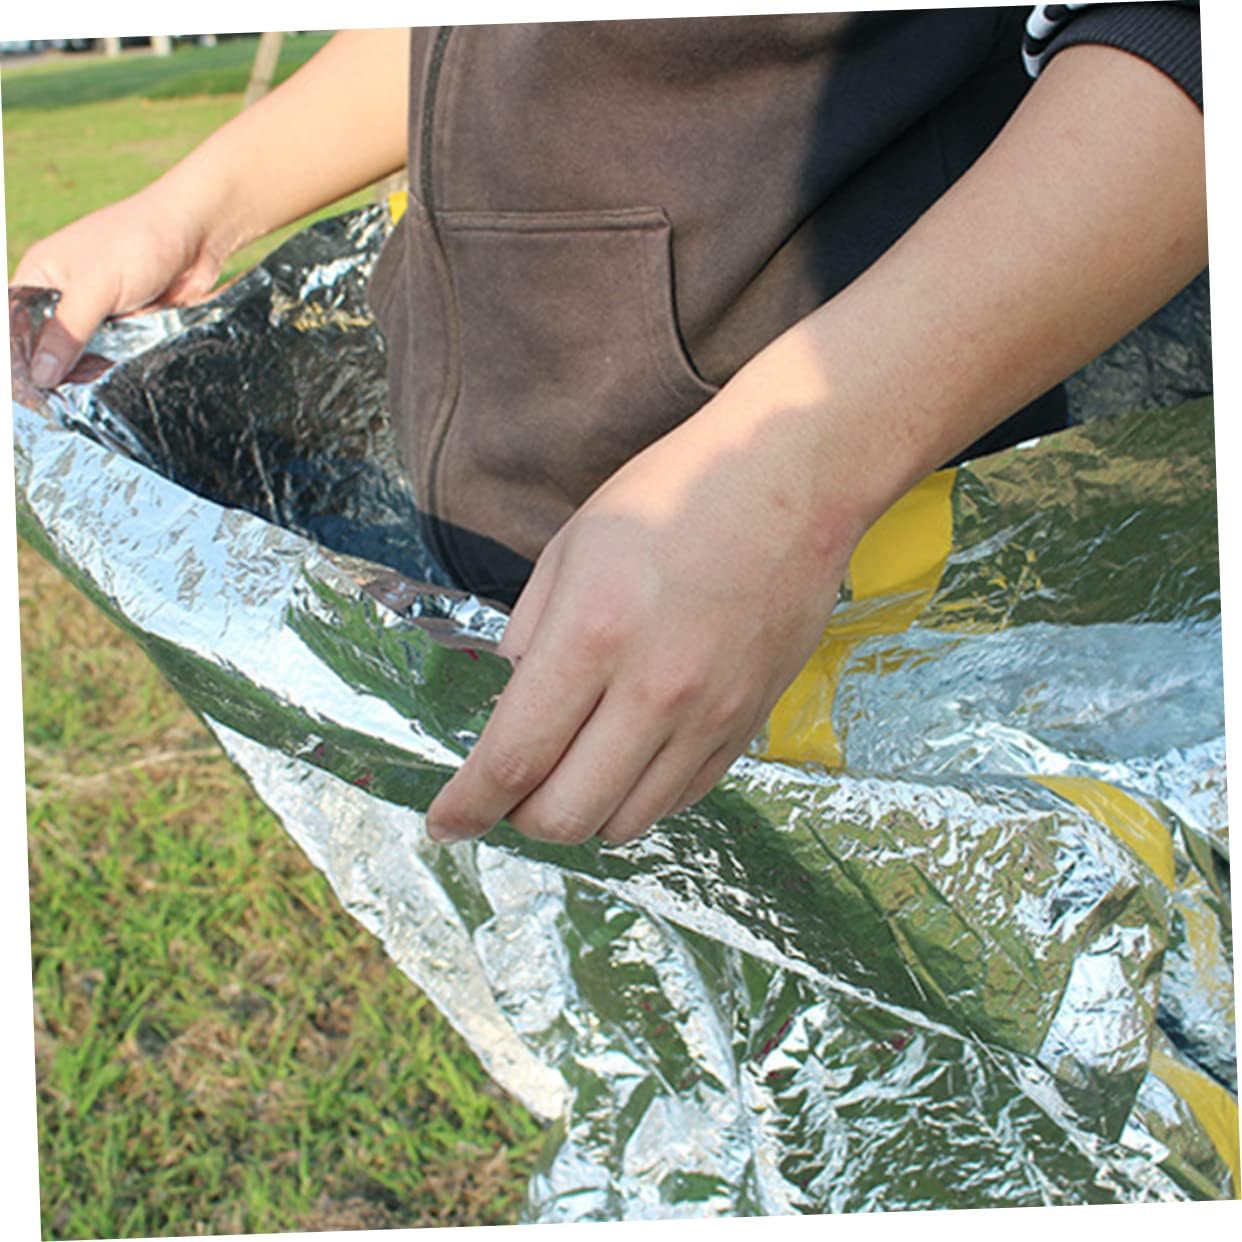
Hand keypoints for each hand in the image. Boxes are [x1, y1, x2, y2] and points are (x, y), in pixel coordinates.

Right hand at [11, 188, 221, 387]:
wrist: (198, 235)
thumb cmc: (139, 243)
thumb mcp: (97, 287)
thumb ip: (68, 331)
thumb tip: (41, 376)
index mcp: (42, 275)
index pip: (18, 325)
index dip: (22, 359)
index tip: (30, 394)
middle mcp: (65, 295)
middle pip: (50, 346)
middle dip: (59, 371)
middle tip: (61, 404)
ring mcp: (99, 311)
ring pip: (84, 355)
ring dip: (90, 373)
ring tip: (88, 399)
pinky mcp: (128, 324)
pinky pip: (114, 355)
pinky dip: (115, 368)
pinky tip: (114, 386)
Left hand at [425, 374, 867, 846]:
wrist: (789, 480)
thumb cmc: (672, 496)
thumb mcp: (571, 547)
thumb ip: (528, 633)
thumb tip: (510, 704)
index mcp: (592, 635)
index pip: (512, 757)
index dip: (466, 806)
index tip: (445, 825)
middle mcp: (653, 690)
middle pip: (566, 814)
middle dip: (519, 817)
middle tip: (509, 790)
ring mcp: (709, 715)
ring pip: (625, 823)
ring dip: (582, 813)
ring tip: (570, 771)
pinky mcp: (748, 724)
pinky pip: (680, 799)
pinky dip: (638, 797)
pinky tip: (626, 759)